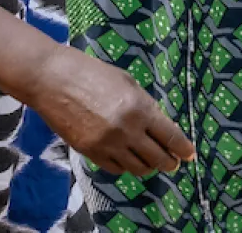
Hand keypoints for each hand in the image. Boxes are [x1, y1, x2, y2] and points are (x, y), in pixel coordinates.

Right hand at [27, 46, 196, 176]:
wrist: (52, 79)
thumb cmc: (91, 72)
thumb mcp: (126, 82)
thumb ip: (145, 105)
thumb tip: (159, 126)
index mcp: (140, 108)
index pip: (171, 137)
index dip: (183, 148)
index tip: (189, 154)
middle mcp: (127, 130)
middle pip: (158, 158)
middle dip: (169, 162)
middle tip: (172, 162)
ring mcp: (108, 144)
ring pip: (138, 168)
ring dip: (148, 166)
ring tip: (150, 160)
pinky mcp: (90, 153)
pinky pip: (116, 168)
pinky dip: (125, 165)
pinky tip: (127, 158)